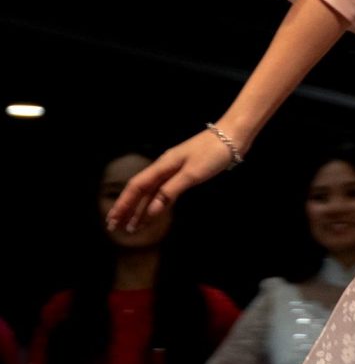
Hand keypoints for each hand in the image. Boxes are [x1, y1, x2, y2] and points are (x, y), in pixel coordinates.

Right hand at [107, 128, 236, 231]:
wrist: (233, 136)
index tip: (112, 220)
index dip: (124, 204)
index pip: (136, 187)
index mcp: (163, 165)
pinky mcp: (186, 172)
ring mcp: (175, 169)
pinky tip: (155, 212)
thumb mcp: (192, 174)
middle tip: (116, 228)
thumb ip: (170, 191)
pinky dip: (157, 203)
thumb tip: (150, 211)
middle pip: (141, 190)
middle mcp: (165, 167)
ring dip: (142, 209)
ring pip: (152, 192)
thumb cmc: (213, 152)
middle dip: (128, 209)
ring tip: (133, 226)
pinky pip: (165, 190)